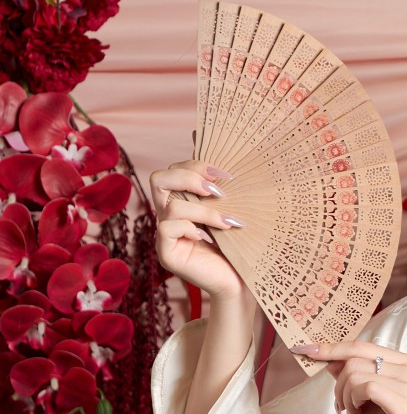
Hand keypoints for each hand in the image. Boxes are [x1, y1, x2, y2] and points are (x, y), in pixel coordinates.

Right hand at [151, 159, 249, 303]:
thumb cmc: (238, 244)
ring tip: (227, 223)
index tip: (226, 175)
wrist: (242, 280)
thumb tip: (200, 133)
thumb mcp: (229, 206)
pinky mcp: (167, 253)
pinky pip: (168, 228)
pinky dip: (191, 228)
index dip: (196, 165)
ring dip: (203, 211)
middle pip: (158, 178)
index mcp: (181, 200)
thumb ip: (216, 178)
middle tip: (218, 192)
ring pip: (170, 205)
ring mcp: (164, 234)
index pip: (173, 169)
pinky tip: (209, 238)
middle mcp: (168, 214)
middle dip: (190, 178)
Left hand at [301, 340, 406, 413]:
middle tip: (341, 405)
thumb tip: (327, 358)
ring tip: (352, 412)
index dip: (332, 348)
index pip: (361, 346)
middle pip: (354, 360)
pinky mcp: (402, 401)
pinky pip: (365, 388)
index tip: (307, 350)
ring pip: (355, 374)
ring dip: (345, 396)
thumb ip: (349, 375)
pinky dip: (353, 401)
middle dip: (339, 384)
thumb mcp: (361, 395)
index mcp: (401, 361)